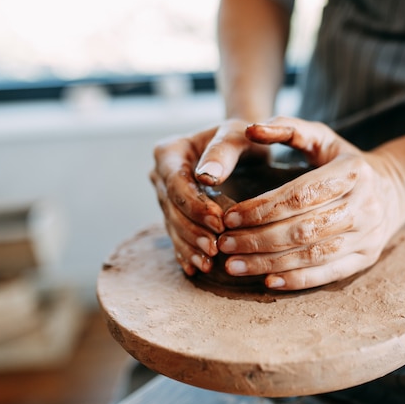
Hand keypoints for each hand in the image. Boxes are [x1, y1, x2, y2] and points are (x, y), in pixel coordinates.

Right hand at [150, 118, 266, 274]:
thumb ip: (223, 151)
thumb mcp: (236, 135)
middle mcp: (161, 175)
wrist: (243, 147)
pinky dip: (187, 253)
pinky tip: (198, 268)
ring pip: (173, 226)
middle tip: (215, 249)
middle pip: (172, 208)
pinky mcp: (175, 214)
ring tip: (209, 263)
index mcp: (169, 152)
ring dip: (190, 246)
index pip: (176, 183)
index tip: (219, 221)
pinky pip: (177, 236)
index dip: (195, 205)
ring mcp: (165, 197)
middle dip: (193, 231)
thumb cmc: (241, 137)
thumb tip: (207, 176)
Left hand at [217, 116, 404, 289]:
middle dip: (258, 239)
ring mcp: (369, 235)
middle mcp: (365, 205)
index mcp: (353, 172)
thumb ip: (288, 128)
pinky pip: (329, 274)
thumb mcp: (323, 137)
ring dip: (270, 263)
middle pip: (303, 228)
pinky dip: (297, 280)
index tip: (230, 217)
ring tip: (235, 265)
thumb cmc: (345, 161)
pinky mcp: (367, 258)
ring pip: (313, 255)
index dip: (261, 208)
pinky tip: (268, 282)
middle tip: (224, 244)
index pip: (300, 194)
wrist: (392, 189)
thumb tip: (251, 129)